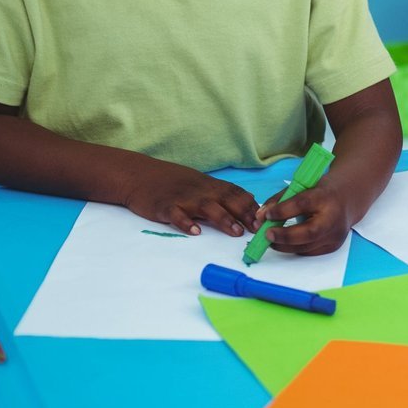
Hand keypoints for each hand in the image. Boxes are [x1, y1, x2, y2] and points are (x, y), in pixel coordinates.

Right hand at [120, 161, 259, 236]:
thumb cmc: (174, 182)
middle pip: (227, 200)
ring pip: (206, 207)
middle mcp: (200, 190)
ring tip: (235, 232)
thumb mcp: (200, 185)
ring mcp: (183, 198)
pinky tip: (194, 231)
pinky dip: (185, 222)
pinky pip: (176, 214)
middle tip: (258, 228)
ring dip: (223, 219)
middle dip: (244, 214)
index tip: (267, 219)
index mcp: (211, 186)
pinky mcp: (164, 206)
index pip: (237, 194)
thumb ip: (221, 195)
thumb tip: (248, 206)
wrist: (140, 175)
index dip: (252, 207)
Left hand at [254, 183, 353, 256]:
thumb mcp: (301, 188)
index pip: (303, 204)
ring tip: (270, 240)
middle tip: (266, 235)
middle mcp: (333, 218)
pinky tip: (284, 243)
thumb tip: (261, 216)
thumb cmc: (320, 193)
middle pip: (309, 232)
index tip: (267, 215)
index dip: (282, 211)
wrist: (347, 200)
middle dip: (284, 236)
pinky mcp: (332, 246)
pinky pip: (308, 251)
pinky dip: (293, 248)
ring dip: (284, 245)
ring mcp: (335, 235)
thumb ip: (280, 200)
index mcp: (326, 196)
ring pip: (306, 246)